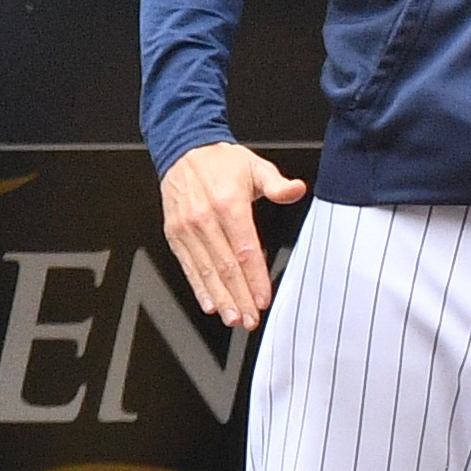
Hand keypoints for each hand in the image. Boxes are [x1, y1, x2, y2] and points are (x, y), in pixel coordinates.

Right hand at [159, 141, 308, 330]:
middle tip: (250, 319)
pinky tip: (209, 303)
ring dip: (220, 298)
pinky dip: (198, 287)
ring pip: (205, 271)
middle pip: (225, 267)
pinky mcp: (174, 235)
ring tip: (233, 318)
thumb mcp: (255, 166)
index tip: (263, 297)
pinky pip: (187, 266)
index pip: (244, 250)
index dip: (254, 277)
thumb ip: (277, 183)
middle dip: (239, 297)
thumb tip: (296, 189)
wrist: (183, 151)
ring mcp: (187, 229)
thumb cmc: (220, 162)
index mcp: (227, 204)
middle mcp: (205, 219)